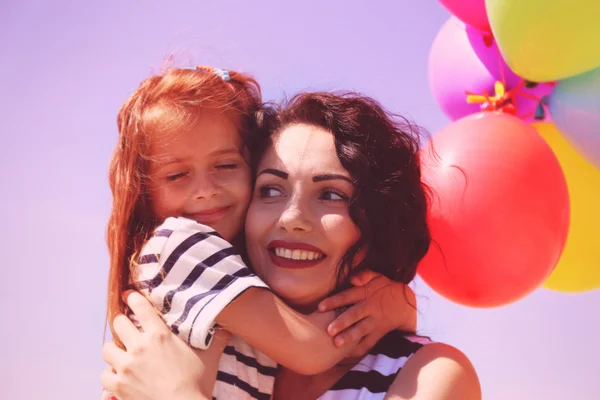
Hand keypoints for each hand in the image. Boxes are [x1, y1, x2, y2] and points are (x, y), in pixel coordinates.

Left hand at [101, 292, 225, 399]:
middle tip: (127, 328)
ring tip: (121, 354)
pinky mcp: (118, 385)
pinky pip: (105, 374)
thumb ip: (216, 340)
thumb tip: (228, 328)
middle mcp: (139, 346)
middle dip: (122, 323)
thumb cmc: (196, 384)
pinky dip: (111, 374)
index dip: (133, 298)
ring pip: (107, 348)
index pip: (140, 307)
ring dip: (114, 350)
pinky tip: (120, 376)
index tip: (128, 295)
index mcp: (159, 335)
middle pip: (118, 323)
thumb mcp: (208, 358)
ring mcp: (126, 366)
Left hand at [318, 270, 416, 356]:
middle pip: (354, 315)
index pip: (348, 297)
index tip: (320, 307)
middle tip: (329, 330)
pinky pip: (369, 343)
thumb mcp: (378, 277)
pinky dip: (358, 350)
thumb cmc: (386, 288)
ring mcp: (374, 322)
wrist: (406, 305)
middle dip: (342, 323)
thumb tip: (352, 278)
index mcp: (366, 294)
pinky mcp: (378, 333)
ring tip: (337, 344)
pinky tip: (346, 355)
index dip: (334, 301)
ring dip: (349, 337)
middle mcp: (369, 309)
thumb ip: (364, 275)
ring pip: (361, 331)